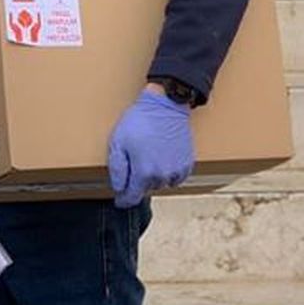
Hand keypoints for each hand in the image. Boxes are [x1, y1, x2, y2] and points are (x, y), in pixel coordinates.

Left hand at [108, 88, 194, 208]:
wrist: (166, 104)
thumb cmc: (140, 120)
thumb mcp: (118, 141)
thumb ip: (117, 169)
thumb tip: (118, 188)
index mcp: (143, 172)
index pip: (131, 197)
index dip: (123, 200)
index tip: (120, 199)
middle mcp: (161, 175)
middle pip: (146, 189)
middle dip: (138, 181)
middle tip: (135, 162)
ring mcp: (176, 170)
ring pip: (161, 183)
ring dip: (154, 176)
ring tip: (149, 157)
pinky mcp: (186, 163)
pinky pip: (176, 178)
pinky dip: (169, 173)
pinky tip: (163, 159)